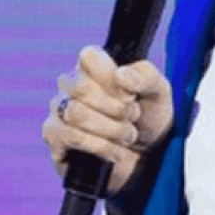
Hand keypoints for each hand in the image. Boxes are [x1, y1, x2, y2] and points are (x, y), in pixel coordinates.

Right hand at [42, 45, 173, 197]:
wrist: (146, 159)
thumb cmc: (149, 117)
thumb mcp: (159, 92)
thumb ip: (145, 77)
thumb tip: (121, 75)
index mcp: (93, 66)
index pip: (88, 56)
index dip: (110, 76)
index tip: (130, 92)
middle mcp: (70, 86)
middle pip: (81, 88)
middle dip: (116, 108)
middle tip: (134, 117)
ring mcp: (59, 111)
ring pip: (76, 114)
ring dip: (110, 129)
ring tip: (128, 136)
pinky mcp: (55, 139)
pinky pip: (70, 137)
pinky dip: (100, 146)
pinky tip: (115, 153)